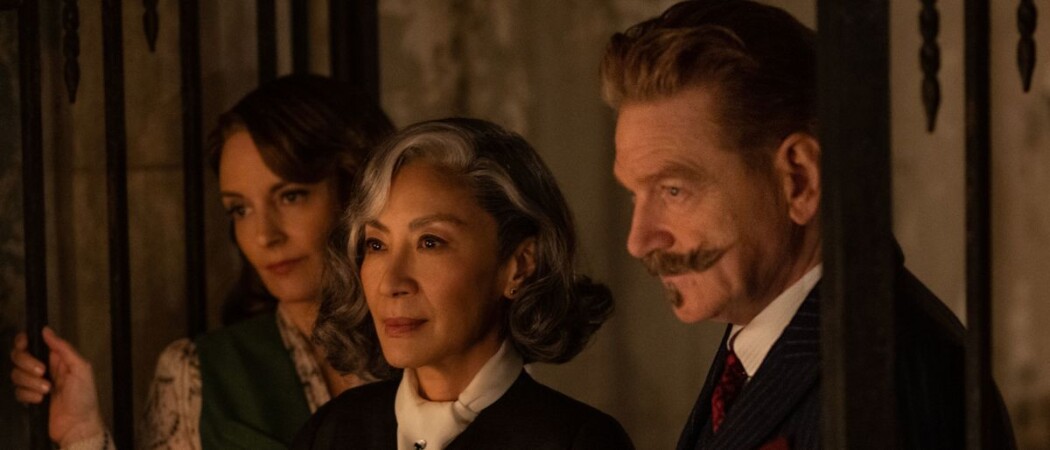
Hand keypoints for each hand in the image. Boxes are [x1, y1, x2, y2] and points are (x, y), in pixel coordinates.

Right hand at [10, 327, 105, 446]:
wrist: (78, 425)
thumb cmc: (85, 398)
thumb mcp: (81, 368)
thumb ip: (64, 348)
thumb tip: (47, 331)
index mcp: (58, 359)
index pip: (34, 343)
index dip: (24, 342)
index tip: (24, 344)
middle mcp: (45, 368)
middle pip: (20, 357)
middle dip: (27, 364)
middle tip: (42, 372)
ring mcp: (36, 383)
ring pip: (17, 374)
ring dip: (31, 382)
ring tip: (47, 391)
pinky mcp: (30, 397)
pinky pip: (18, 391)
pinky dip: (28, 395)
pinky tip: (41, 400)